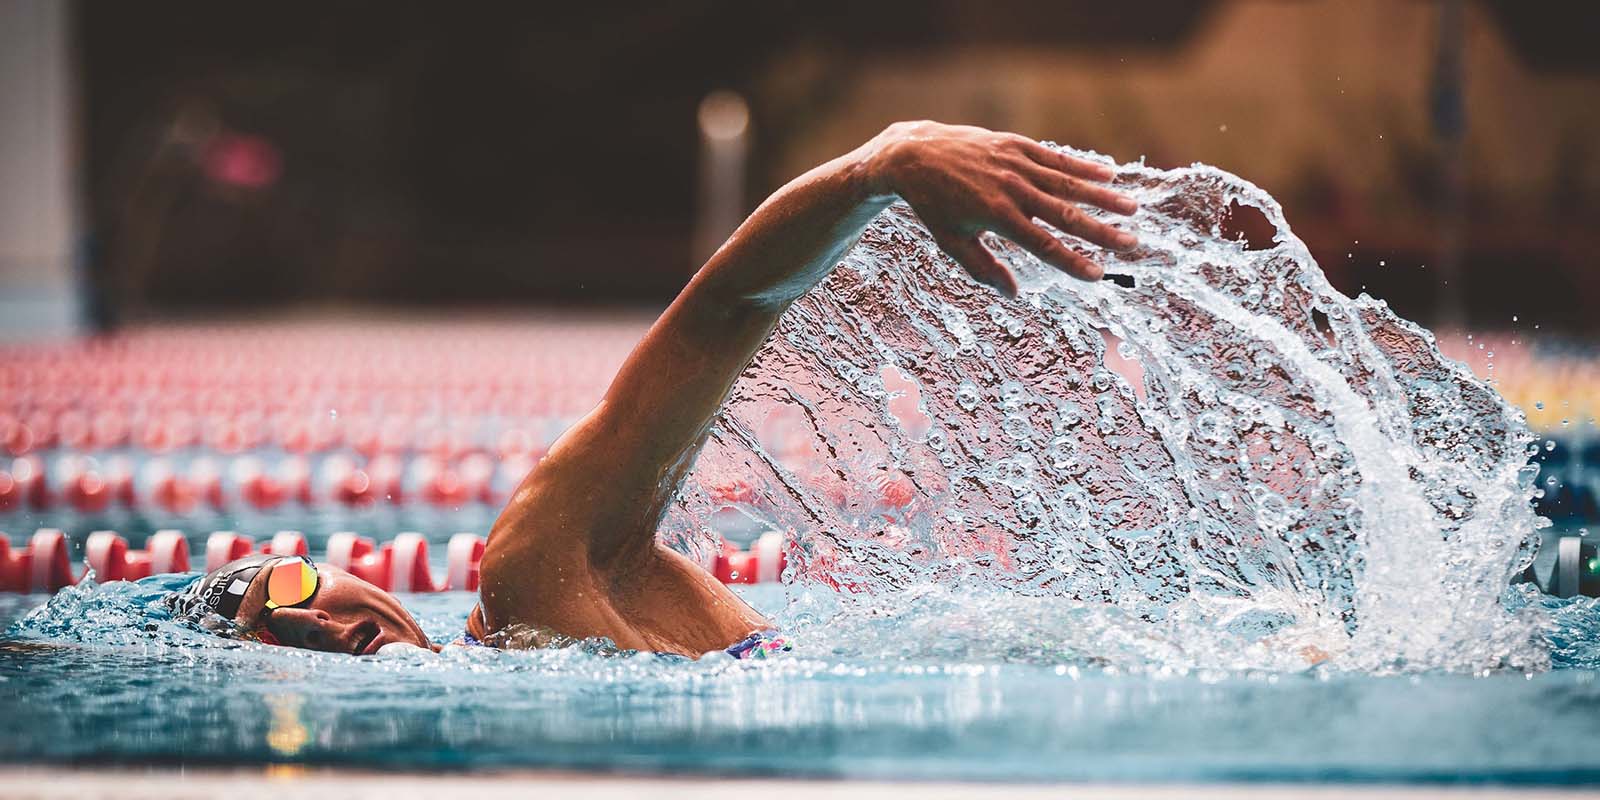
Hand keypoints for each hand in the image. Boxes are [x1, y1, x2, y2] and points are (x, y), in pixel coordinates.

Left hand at [866, 121, 1137, 295]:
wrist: (915, 156)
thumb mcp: (953, 241)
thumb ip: (984, 268)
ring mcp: (1016, 163)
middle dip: (1101, 231)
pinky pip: (1056, 157)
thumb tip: (1014, 294)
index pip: (1044, 245)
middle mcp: (1012, 189)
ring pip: (1068, 182)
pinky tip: (1109, 173)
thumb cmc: (934, 205)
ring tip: (1133, 208)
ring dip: (1103, 196)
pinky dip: (1083, 166)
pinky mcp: (1016, 144)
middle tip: (1132, 243)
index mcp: (998, 217)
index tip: (1098, 275)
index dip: (1072, 262)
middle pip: (1066, 214)